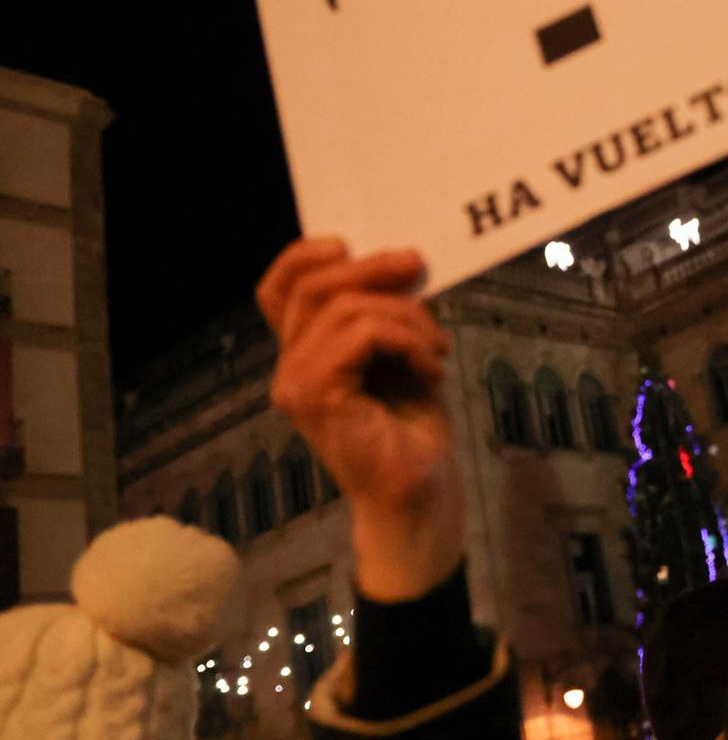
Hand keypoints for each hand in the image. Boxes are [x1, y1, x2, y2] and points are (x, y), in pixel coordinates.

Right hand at [258, 238, 463, 601]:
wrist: (420, 493)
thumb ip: (385, 312)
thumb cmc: (412, 427)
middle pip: (312, 284)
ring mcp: (296, 383)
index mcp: (306, 351)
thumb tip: (403, 260)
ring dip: (407, 316)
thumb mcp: (402, 353)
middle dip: (374, 267)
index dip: (308, 254)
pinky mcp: (316, 398)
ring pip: (345, 306)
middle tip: (419, 268)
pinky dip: (406, 339)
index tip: (358, 246)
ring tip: (435, 347)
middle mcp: (290, 367)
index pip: (280, 286)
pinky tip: (431, 368)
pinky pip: (361, 333)